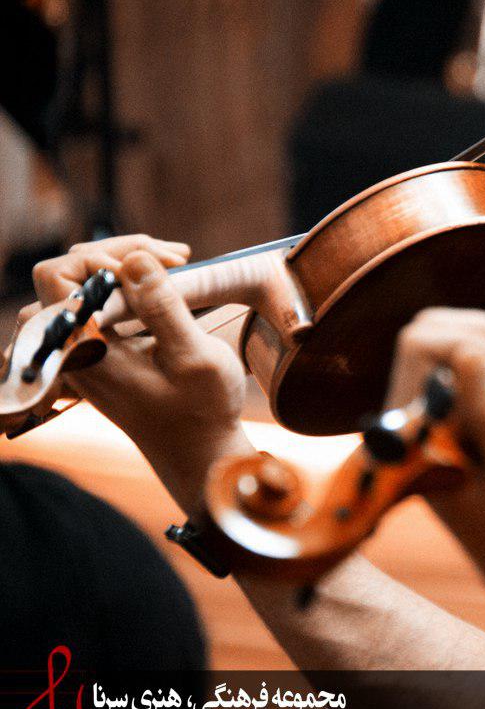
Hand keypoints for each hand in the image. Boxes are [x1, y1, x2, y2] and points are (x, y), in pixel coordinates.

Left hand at [21, 237, 250, 508]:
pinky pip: (91, 305)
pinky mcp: (98, 355)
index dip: (105, 257)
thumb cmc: (202, 410)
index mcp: (85, 348)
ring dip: (119, 267)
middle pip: (64, 275)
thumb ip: (161, 307)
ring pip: (75, 288)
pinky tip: (162, 286)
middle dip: (117, 254)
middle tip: (175, 258)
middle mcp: (73, 350)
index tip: (161, 267)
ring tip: (171, 265)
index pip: (58, 275)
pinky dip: (122, 287)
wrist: (199, 454)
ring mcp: (82, 353)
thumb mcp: (193, 356)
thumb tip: (133, 259)